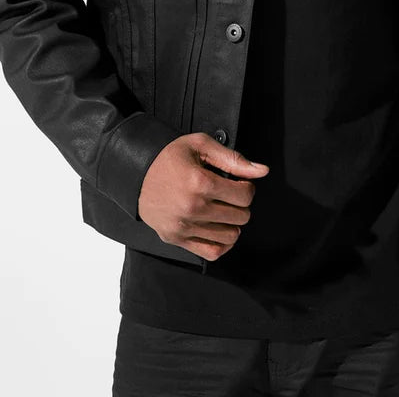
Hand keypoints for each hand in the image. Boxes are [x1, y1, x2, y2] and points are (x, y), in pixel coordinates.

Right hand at [137, 132, 269, 261]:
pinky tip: (219, 228)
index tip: (239, 183)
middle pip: (241, 216)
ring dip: (233, 223)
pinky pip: (213, 253)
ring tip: (223, 209)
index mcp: (199, 182)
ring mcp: (184, 227)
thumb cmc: (169, 157)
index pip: (245, 195)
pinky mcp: (177, 239)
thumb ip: (233, 158)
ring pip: (230, 236)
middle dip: (241, 204)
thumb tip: (262, 171)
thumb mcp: (200, 145)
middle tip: (230, 195)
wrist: (136, 173)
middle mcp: (192, 208)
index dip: (247, 187)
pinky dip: (223, 243)